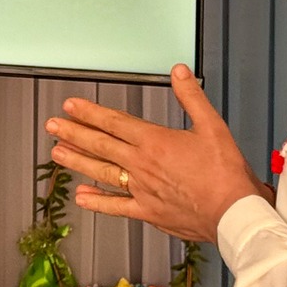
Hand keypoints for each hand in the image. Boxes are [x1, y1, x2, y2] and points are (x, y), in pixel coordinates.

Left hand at [45, 66, 272, 241]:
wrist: (234, 214)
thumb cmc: (226, 174)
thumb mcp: (212, 126)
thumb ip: (191, 97)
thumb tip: (179, 72)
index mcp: (155, 142)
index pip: (114, 122)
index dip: (89, 113)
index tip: (70, 106)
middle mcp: (142, 165)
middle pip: (100, 145)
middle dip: (73, 133)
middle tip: (52, 125)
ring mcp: (142, 190)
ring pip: (102, 173)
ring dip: (77, 161)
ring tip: (57, 153)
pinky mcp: (148, 212)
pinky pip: (116, 207)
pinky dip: (97, 202)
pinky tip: (81, 196)